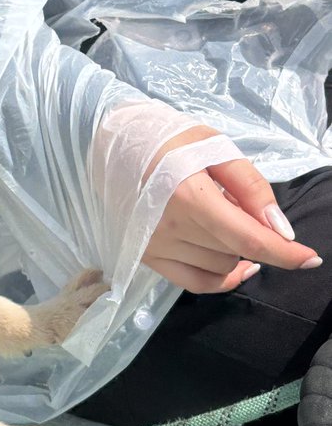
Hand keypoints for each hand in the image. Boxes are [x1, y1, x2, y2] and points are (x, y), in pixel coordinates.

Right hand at [142, 126, 321, 292]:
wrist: (114, 145)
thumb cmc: (168, 142)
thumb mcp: (214, 147)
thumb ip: (251, 187)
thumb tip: (279, 229)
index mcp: (188, 196)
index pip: (247, 237)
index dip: (283, 252)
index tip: (310, 258)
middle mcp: (169, 228)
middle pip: (236, 251)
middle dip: (251, 232)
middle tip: (235, 203)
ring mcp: (155, 247)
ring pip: (220, 266)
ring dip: (233, 248)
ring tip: (217, 216)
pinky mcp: (147, 257)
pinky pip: (196, 283)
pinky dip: (222, 278)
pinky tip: (237, 266)